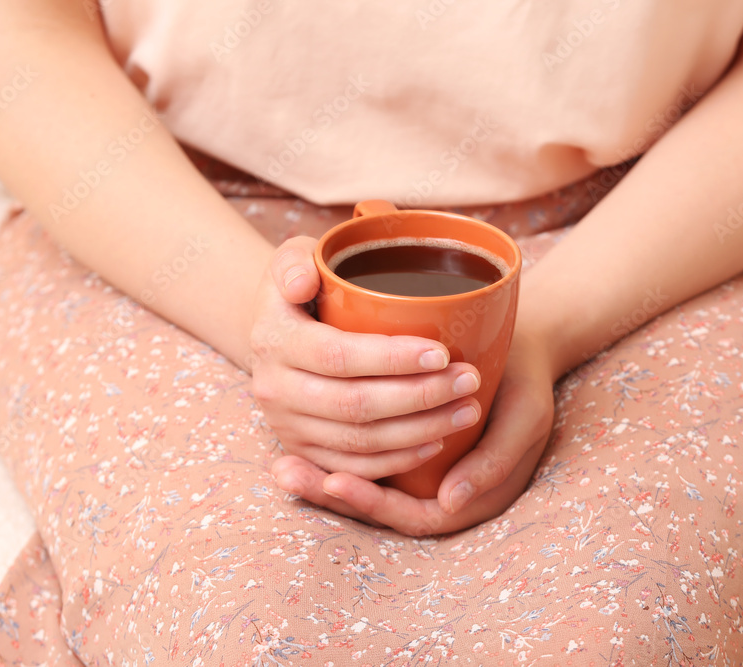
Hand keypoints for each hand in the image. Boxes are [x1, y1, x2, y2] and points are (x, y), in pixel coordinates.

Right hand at [250, 236, 485, 480]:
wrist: (274, 333)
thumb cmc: (302, 288)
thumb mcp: (291, 257)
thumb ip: (294, 261)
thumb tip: (304, 282)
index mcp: (275, 340)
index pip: (338, 355)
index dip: (392, 359)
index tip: (442, 352)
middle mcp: (275, 389)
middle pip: (355, 405)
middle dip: (420, 397)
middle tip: (469, 380)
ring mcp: (287, 426)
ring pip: (360, 443)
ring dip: (420, 431)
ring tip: (467, 410)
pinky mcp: (303, 452)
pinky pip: (354, 468)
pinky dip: (398, 461)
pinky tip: (437, 442)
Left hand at [271, 331, 555, 535]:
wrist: (522, 348)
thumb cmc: (525, 382)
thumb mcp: (525, 419)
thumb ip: (493, 462)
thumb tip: (446, 502)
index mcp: (470, 497)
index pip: (411, 516)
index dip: (371, 502)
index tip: (336, 481)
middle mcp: (439, 492)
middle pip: (378, 508)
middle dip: (330, 493)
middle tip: (288, 473)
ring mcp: (419, 471)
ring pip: (365, 486)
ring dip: (322, 480)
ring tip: (281, 466)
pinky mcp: (403, 445)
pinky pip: (362, 463)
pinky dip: (331, 458)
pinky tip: (294, 444)